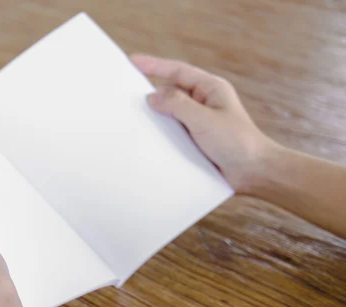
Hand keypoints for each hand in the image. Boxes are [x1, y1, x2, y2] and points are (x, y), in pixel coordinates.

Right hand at [131, 54, 277, 192]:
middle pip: (171, 91)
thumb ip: (178, 105)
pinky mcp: (195, 139)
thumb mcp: (205, 120)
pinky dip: (162, 132)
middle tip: (127, 94)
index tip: (133, 60)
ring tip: (134, 117)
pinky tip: (149, 137)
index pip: (177, 71)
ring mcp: (199, 121)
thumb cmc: (237, 143)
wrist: (254, 173)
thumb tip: (153, 97)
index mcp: (211, 89)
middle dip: (152, 93)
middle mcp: (204, 102)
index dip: (154, 65)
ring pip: (170, 112)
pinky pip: (173, 131)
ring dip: (156, 115)